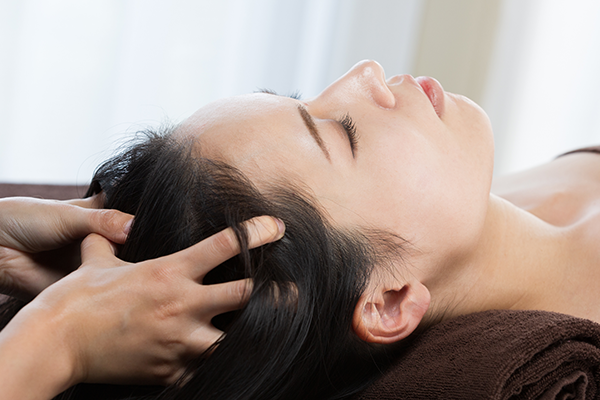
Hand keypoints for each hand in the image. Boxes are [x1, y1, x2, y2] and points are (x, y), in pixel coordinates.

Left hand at [0, 196, 132, 299]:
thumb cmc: (24, 220)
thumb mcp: (68, 214)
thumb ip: (104, 220)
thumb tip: (134, 229)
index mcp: (102, 216)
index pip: (134, 220)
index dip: (145, 226)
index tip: (156, 231)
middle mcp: (101, 241)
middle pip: (132, 247)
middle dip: (137, 251)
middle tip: (139, 253)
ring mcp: (93, 264)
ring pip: (120, 270)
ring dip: (124, 272)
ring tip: (128, 269)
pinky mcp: (83, 287)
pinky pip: (102, 290)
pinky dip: (109, 290)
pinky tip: (116, 286)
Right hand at [22, 215, 283, 388]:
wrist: (58, 342)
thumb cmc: (77, 298)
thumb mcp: (97, 261)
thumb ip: (110, 240)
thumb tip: (109, 226)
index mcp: (170, 272)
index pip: (224, 245)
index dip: (255, 233)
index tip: (275, 227)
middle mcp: (183, 304)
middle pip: (244, 295)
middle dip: (267, 292)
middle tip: (285, 288)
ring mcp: (180, 340)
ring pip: (231, 337)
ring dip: (241, 332)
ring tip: (254, 328)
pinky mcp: (172, 369)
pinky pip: (204, 367)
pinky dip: (207, 360)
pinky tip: (211, 354)